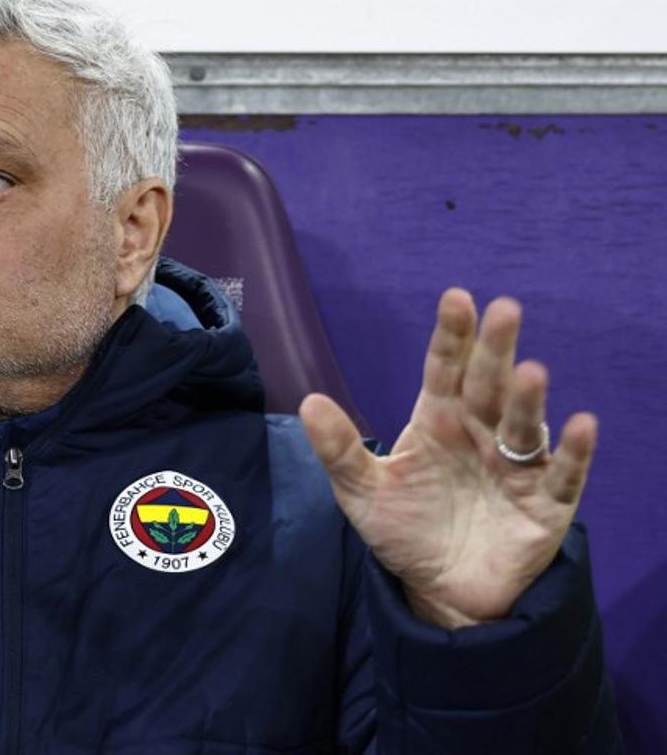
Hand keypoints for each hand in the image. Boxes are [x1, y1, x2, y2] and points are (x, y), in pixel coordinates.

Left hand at [299, 289, 596, 628]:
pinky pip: (564, 474)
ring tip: (530, 372)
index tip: (456, 299)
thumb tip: (309, 402)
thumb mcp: (362, 492)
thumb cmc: (404, 529)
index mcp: (438, 420)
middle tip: (504, 310)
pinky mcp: (546, 502)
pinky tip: (580, 425)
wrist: (441, 591)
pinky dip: (573, 452)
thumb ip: (339, 450)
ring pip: (522, 424)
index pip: (444, 370)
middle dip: (495, 349)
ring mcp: (515, 465)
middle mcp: (480, 432)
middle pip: (488, 385)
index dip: (451, 336)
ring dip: (527, 398)